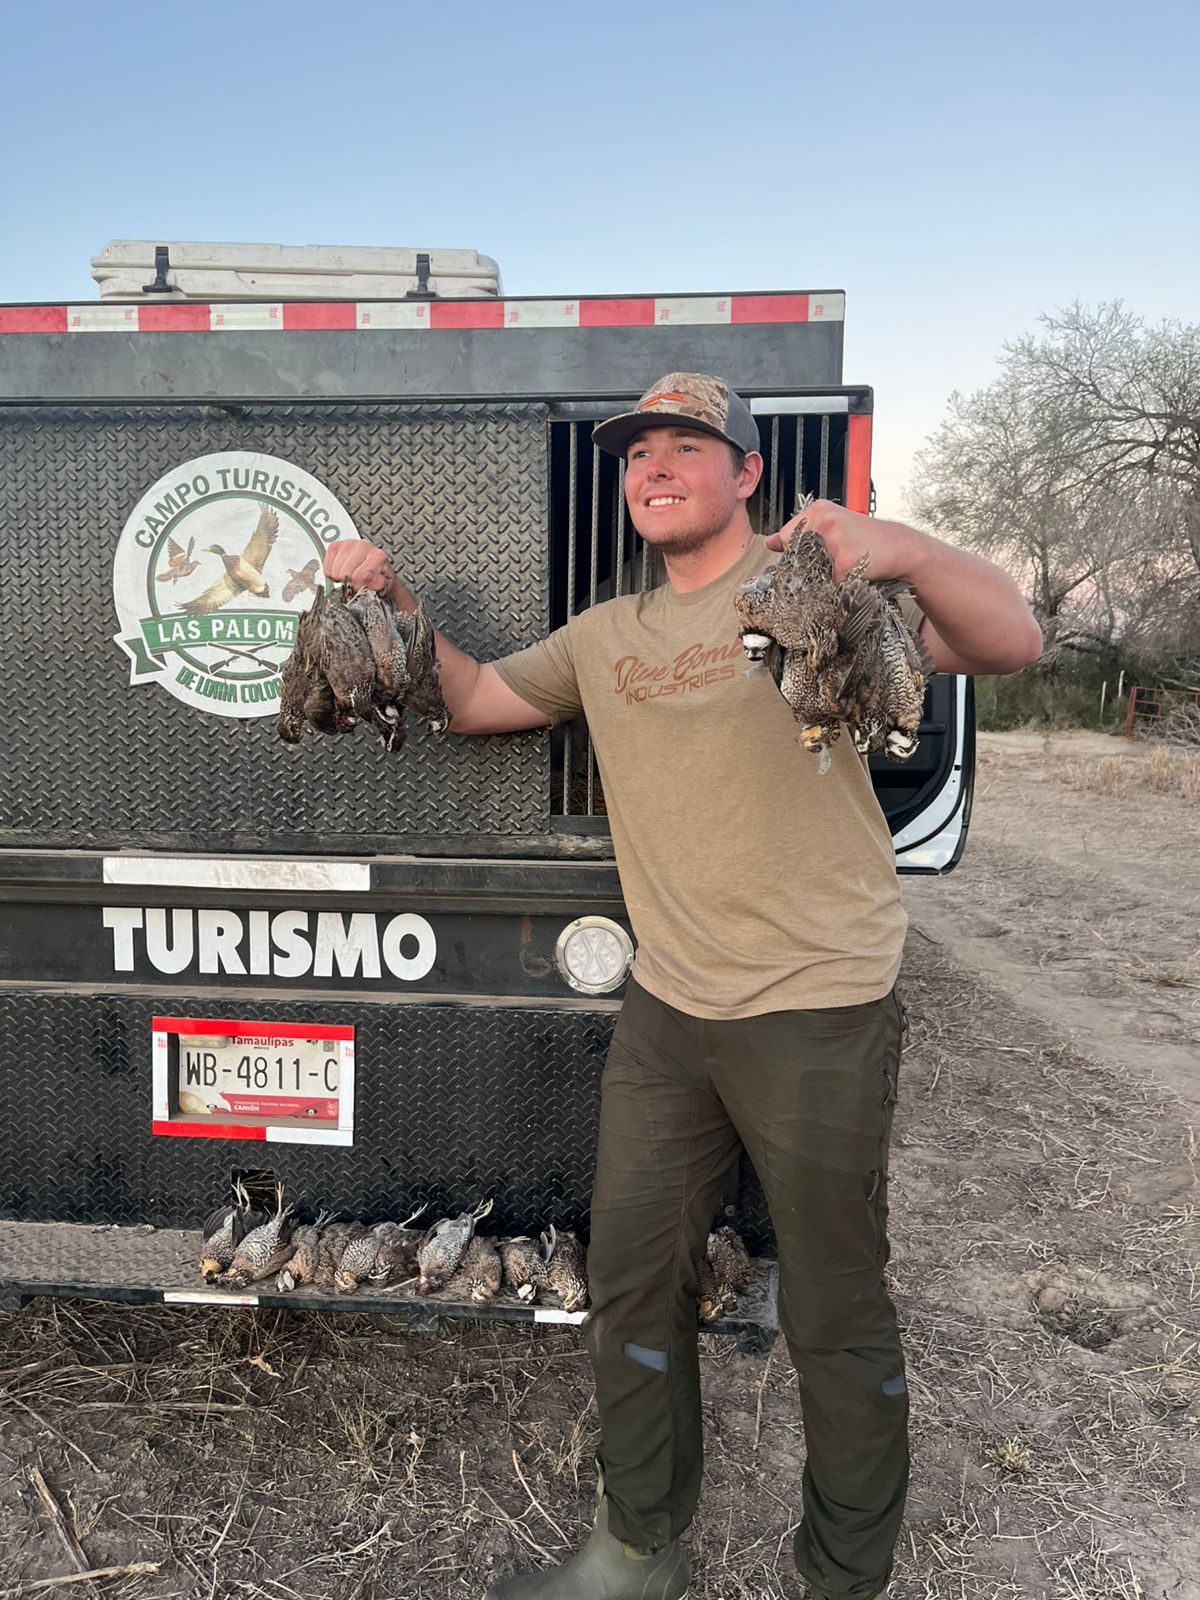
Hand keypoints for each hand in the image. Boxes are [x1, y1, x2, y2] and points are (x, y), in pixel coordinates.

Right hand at [323, 540, 414, 609]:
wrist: (377, 572)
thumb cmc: (380, 580)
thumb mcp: (385, 587)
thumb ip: (377, 583)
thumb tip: (367, 576)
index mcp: (378, 556)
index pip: (359, 576)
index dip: (357, 586)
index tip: (361, 587)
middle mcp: (364, 546)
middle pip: (344, 572)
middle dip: (348, 582)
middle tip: (354, 582)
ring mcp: (349, 544)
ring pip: (335, 570)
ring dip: (339, 577)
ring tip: (349, 577)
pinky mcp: (336, 545)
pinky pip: (327, 565)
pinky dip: (331, 572)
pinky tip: (341, 571)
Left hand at [766, 500, 919, 583]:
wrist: (902, 548)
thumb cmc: (867, 540)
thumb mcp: (833, 527)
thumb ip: (801, 534)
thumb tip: (769, 542)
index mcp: (818, 510)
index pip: (787, 537)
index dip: (798, 553)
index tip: (818, 554)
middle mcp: (824, 521)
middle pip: (796, 556)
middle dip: (811, 565)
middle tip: (839, 559)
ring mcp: (834, 541)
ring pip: (811, 572)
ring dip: (826, 576)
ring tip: (849, 563)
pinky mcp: (844, 562)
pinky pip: (831, 584)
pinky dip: (842, 585)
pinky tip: (857, 572)